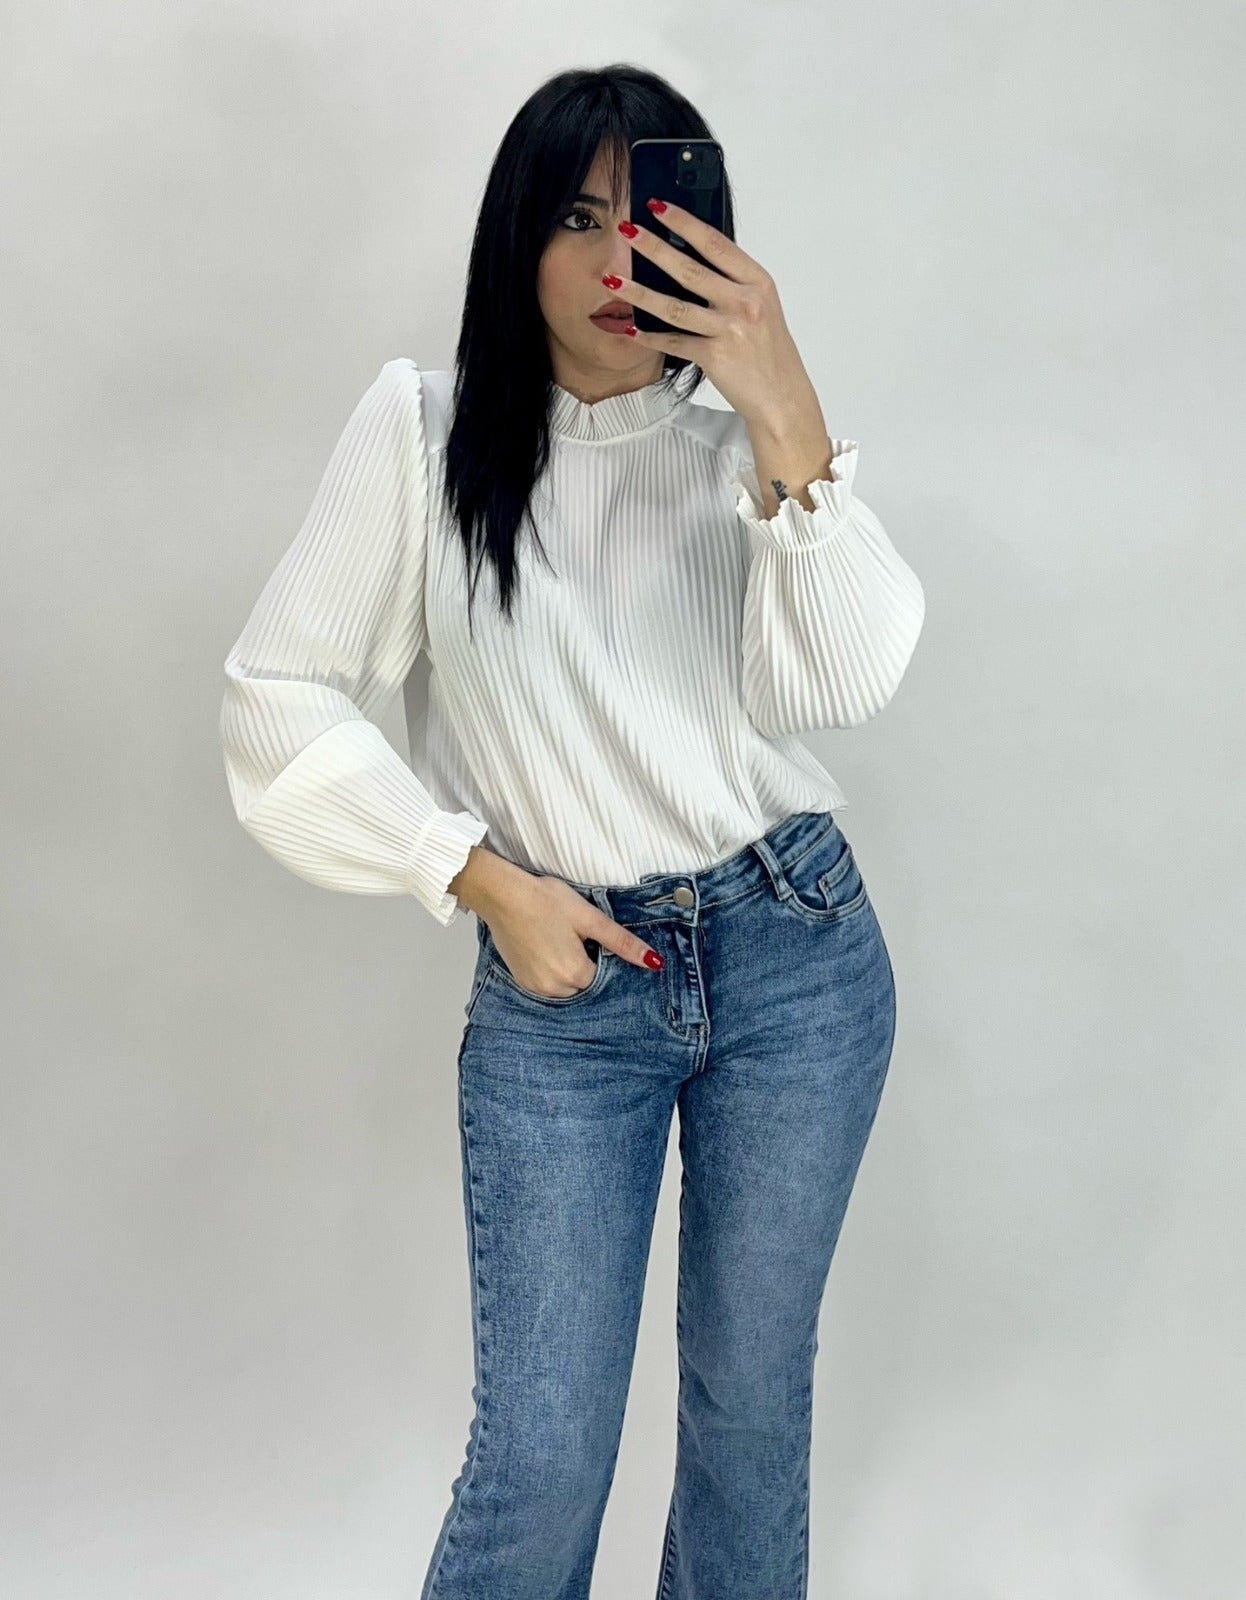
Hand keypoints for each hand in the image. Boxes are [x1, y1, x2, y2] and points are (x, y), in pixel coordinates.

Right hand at [485, 873, 662, 998]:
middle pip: (584, 984)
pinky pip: (546, 984)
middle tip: (574, 935)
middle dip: (586, 965)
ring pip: (565, 986)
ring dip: (568, 970)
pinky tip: (546, 946)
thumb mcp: (589, 917)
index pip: (603, 976)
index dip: (601, 955)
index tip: (590, 936)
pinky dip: (551, 970)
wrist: (501, 894)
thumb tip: (653, 962)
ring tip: (558, 939)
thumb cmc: (545, 900)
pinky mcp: (520, 980)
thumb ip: (622, 943)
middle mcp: (554, 988)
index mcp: (575, 974)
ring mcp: (534, 987)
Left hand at [612, 197, 822, 431]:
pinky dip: (650, 336)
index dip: (683, 222)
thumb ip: (732, 282)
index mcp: (757, 281)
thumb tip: (688, 257)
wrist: (782, 397)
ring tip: (611, 279)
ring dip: (638, 292)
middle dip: (653, 247)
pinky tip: (630, 329)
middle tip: (626, 230)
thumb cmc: (769, 351)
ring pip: (673, 306)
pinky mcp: (715, 357)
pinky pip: (674, 342)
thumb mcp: (761, 306)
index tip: (657, 206)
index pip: (715, 243)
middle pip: (689, 269)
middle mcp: (745, 302)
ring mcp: (729, 330)